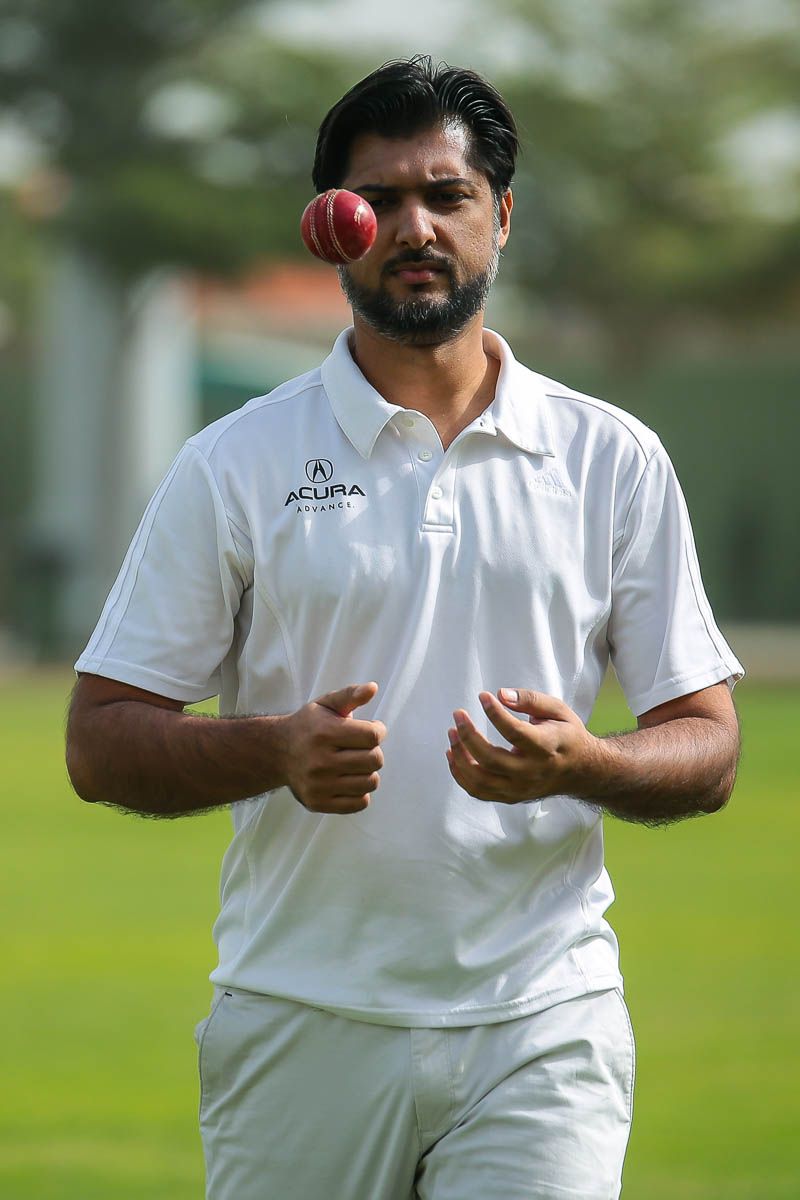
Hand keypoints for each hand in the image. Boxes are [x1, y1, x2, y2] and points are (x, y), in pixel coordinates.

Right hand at [283, 682, 385, 813]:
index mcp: (325, 733)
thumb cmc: (309, 725)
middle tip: (361, 748)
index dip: (378, 730)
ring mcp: (319, 785)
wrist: (277, 752)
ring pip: (370, 783)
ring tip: (355, 764)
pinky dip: (360, 792)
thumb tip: (373, 687)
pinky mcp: (319, 803)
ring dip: (368, 772)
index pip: (373, 736)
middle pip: (375, 761)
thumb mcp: (326, 703)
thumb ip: (350, 694)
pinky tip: (349, 780)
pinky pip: (360, 803)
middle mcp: (321, 761)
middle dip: (374, 752)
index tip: (372, 729)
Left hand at [445, 688, 598, 803]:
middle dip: (468, 735)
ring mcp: (520, 789)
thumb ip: (530, 700)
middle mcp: (532, 772)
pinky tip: (453, 755)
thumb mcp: (558, 710)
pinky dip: (461, 775)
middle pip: (491, 759)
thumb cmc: (567, 735)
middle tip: (458, 714)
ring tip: (452, 733)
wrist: (581, 771)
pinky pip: (479, 792)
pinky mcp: (511, 797)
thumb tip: (501, 694)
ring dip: (460, 756)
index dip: (495, 713)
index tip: (482, 696)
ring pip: (481, 780)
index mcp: (547, 748)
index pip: (515, 732)